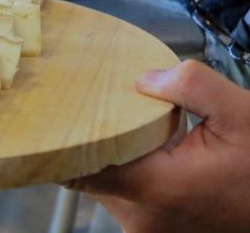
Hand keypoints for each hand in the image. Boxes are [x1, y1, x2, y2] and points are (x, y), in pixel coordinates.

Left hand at [69, 60, 249, 232]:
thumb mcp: (241, 113)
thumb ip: (192, 85)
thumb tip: (143, 79)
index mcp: (154, 188)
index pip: (78, 168)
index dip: (67, 139)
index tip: (65, 112)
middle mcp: (142, 218)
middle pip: (89, 173)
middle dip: (94, 140)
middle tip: (102, 108)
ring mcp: (147, 231)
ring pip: (106, 184)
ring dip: (115, 157)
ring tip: (131, 129)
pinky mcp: (155, 231)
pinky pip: (125, 196)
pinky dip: (130, 172)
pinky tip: (148, 151)